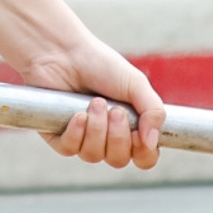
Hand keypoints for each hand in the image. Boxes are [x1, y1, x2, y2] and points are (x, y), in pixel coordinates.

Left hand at [14, 30, 165, 169]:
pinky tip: (78, 114)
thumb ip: (153, 111)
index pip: (144, 157)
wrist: (63, 51)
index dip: (144, 152)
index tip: (138, 133)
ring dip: (96, 129)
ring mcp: (82, 139)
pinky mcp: (59, 136)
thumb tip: (153, 142)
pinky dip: (76, 132)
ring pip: (93, 156)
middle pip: (118, 160)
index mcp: (130, 126)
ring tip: (94, 102)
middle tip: (114, 110)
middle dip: (117, 136)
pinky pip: (70, 149)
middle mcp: (107, 137)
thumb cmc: (100, 64)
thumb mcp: (136, 83)